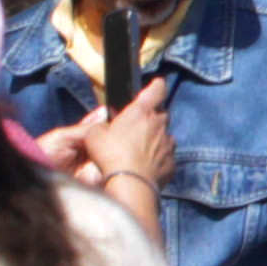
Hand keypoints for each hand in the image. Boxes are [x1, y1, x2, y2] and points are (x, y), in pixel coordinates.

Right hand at [39, 78, 172, 194]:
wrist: (130, 183)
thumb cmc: (111, 155)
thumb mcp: (94, 135)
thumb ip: (101, 126)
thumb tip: (104, 128)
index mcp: (142, 112)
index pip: (156, 90)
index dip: (157, 85)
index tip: (158, 82)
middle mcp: (160, 125)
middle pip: (159, 115)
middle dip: (150, 118)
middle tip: (135, 128)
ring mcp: (168, 144)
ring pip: (163, 137)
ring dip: (153, 141)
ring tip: (136, 152)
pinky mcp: (171, 163)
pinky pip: (164, 157)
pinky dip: (156, 160)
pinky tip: (142, 167)